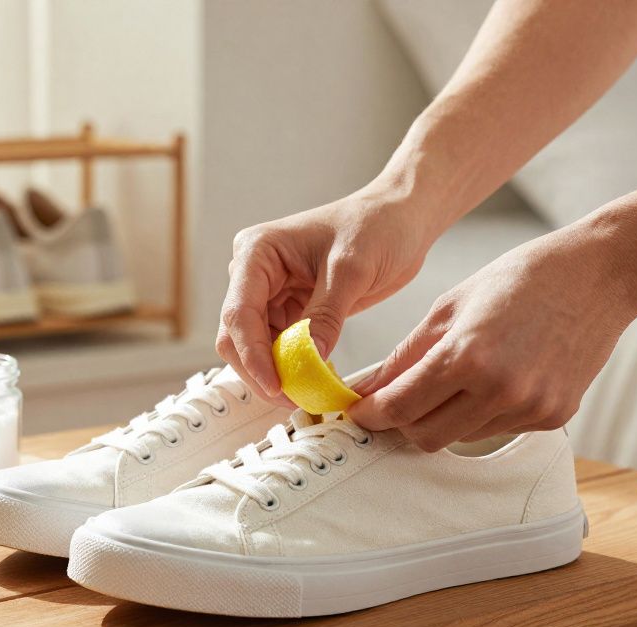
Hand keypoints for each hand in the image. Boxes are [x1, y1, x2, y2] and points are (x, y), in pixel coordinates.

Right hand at [217, 188, 435, 400]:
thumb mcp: (352, 270)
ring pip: (256, 347)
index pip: (239, 313)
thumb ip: (326, 316)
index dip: (252, 355)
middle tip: (294, 398)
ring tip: (309, 392)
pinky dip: (293, 366)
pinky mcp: (290, 309)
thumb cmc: (376, 226)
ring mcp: (270, 293)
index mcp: (257, 252)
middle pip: (237, 336)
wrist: (399, 219)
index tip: (276, 387)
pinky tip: (315, 377)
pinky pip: (280, 347)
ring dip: (277, 372)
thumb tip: (308, 361)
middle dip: (261, 369)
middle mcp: (254, 274)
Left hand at [346, 226, 636, 449]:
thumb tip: (369, 387)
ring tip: (455, 378)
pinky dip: (482, 413)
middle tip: (397, 398)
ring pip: (461, 437)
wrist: (600, 274)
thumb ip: (407, 354)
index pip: (399, 407)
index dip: (371, 413)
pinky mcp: (553, 417)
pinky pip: (498, 429)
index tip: (359, 409)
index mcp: (467, 355)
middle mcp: (500, 390)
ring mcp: (530, 408)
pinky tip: (496, 378)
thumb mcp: (451, 305)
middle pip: (425, 436)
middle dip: (403, 422)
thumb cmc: (523, 277)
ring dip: (444, 417)